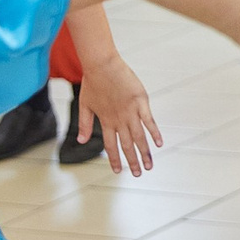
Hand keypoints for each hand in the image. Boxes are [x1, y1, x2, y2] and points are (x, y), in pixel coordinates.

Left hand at [73, 52, 163, 176]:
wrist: (102, 65)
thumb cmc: (93, 82)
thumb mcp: (85, 105)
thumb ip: (84, 124)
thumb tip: (80, 141)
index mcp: (105, 121)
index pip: (110, 145)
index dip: (114, 159)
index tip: (117, 171)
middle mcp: (119, 120)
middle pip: (126, 145)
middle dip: (132, 161)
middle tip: (138, 173)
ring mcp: (131, 112)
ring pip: (139, 137)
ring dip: (144, 152)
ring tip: (149, 166)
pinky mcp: (140, 102)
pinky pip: (149, 121)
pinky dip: (154, 132)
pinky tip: (159, 143)